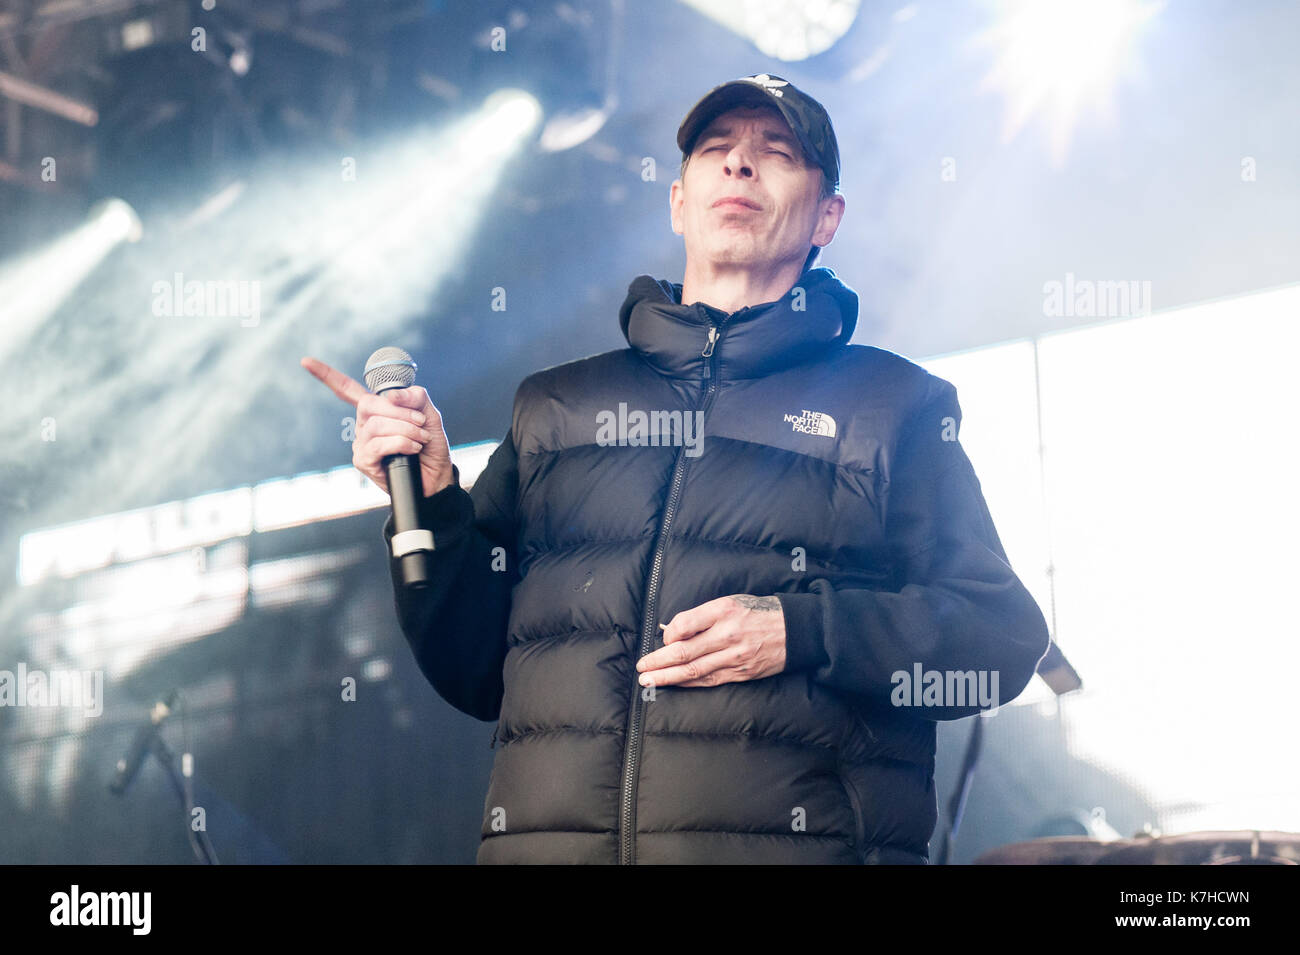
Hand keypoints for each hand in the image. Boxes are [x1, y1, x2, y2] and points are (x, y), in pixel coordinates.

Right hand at [300, 356, 453, 498]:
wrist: (436, 477)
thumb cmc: (429, 446)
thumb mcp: (428, 414)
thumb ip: (414, 398)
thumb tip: (392, 396)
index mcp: (374, 410)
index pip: (347, 389)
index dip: (327, 375)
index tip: (306, 361)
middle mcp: (362, 425)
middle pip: (367, 405)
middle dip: (398, 411)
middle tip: (421, 422)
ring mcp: (361, 444)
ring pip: (375, 425)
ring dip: (405, 429)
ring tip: (421, 438)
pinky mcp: (364, 461)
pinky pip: (378, 445)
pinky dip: (401, 442)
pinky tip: (413, 448)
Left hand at [635, 595, 786, 687]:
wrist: (794, 630)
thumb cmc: (756, 612)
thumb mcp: (730, 602)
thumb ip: (701, 616)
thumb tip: (673, 632)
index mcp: (723, 611)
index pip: (685, 625)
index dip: (668, 635)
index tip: (662, 639)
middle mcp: (728, 634)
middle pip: (685, 652)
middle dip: (658, 662)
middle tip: (641, 668)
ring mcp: (735, 657)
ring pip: (694, 671)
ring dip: (668, 677)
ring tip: (649, 681)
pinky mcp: (741, 673)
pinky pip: (709, 680)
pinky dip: (689, 683)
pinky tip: (674, 684)